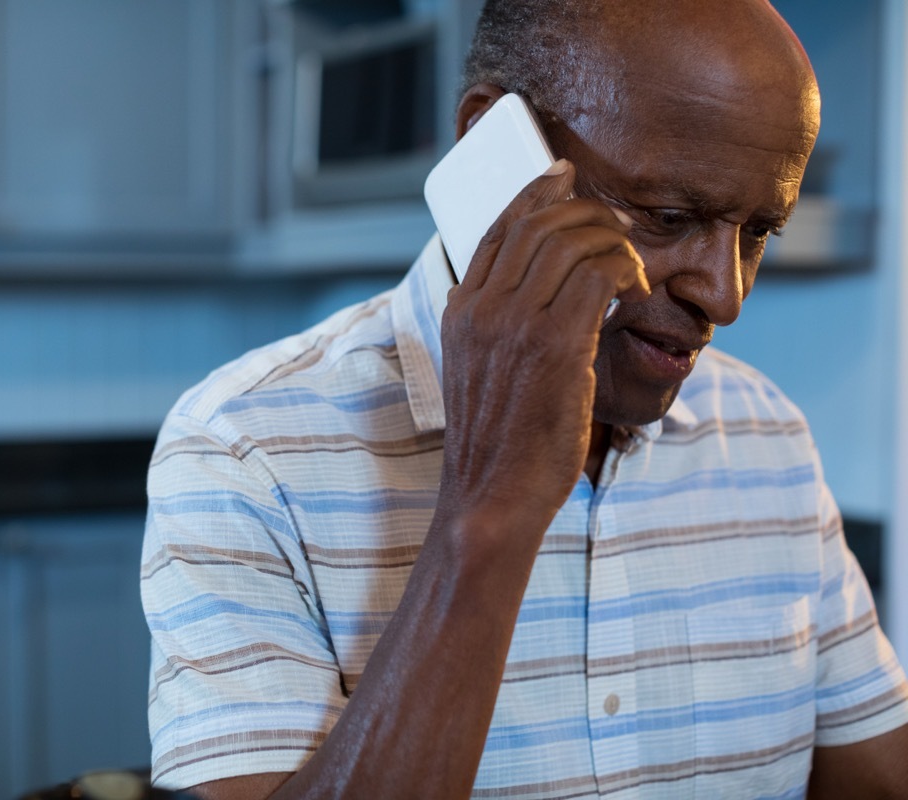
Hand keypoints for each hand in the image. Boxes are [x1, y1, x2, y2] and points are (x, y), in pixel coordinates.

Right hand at [436, 159, 649, 540]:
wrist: (491, 496)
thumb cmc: (494, 444)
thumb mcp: (474, 372)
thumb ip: (487, 327)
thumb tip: (499, 291)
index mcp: (460, 312)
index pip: (498, 230)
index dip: (533, 195)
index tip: (563, 177)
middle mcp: (482, 309)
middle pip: (538, 225)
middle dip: (584, 211)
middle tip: (616, 224)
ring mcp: (516, 325)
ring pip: (573, 244)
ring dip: (612, 244)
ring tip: (632, 268)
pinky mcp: (556, 345)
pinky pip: (601, 276)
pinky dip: (626, 273)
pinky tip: (635, 296)